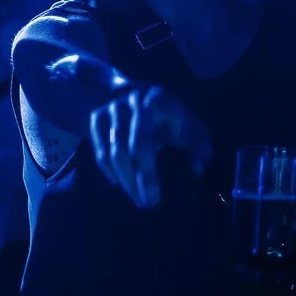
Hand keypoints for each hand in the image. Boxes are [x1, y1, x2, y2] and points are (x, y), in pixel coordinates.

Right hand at [86, 84, 210, 208]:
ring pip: (110, 153)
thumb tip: (198, 169)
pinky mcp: (97, 117)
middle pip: (123, 150)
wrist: (137, 92)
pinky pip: (99, 151)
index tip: (155, 198)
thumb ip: (197, 143)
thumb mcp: (188, 123)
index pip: (142, 143)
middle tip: (145, 204)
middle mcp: (128, 104)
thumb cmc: (169, 115)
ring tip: (136, 198)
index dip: (146, 173)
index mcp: (155, 102)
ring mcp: (110, 110)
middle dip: (134, 181)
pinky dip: (109, 171)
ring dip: (123, 180)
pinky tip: (121, 185)